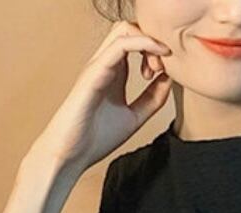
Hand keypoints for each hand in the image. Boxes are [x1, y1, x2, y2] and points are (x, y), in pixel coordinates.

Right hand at [28, 19, 172, 170]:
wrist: (70, 154)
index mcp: (114, 72)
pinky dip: (142, 45)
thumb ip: (152, 99)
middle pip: (130, 30)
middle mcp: (105, 64)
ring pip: (125, 30)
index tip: (165, 74)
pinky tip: (156, 59)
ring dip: (149, 42)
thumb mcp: (134, 117)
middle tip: (163, 68)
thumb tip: (170, 79)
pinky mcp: (94, 73)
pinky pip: (119, 45)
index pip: (136, 43)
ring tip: (157, 68)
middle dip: (153, 42)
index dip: (156, 51)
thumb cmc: (94, 139)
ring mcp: (98, 66)